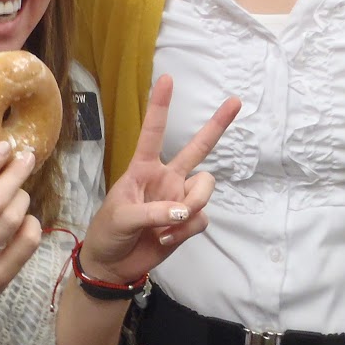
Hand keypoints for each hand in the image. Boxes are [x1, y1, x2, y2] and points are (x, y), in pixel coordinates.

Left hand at [80, 75, 239, 285]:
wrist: (113, 266)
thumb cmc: (109, 233)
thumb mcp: (122, 218)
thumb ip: (153, 212)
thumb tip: (185, 209)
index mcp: (143, 169)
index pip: (153, 133)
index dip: (160, 106)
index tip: (168, 79)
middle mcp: (166, 178)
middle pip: (198, 148)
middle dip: (217, 125)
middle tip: (235, 102)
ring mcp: (180, 199)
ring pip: (205, 188)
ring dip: (194, 204)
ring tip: (170, 225)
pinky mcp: (188, 221)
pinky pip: (202, 217)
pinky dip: (187, 229)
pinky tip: (167, 238)